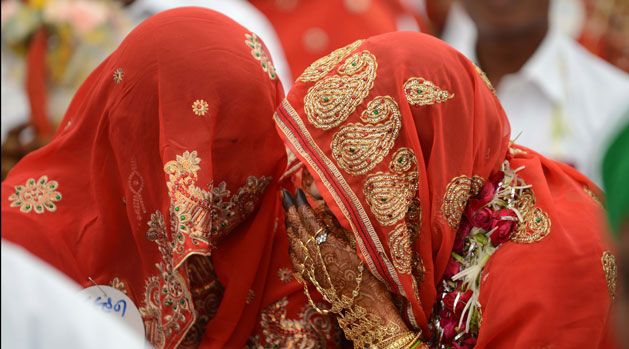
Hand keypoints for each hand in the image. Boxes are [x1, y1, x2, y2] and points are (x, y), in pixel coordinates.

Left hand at [282, 189, 420, 347]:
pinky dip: (292, 245)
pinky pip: (296, 258)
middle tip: (285, 195)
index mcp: (328, 246)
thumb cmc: (369, 275)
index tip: (296, 192)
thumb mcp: (357, 247)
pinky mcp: (312, 278)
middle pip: (298, 230)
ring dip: (289, 226)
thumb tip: (325, 210)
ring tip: (287, 212)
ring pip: (294, 244)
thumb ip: (339, 229)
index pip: (309, 221)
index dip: (301, 206)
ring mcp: (312, 268)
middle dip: (290, 211)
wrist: (366, 306)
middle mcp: (316, 256)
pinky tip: (292, 239)